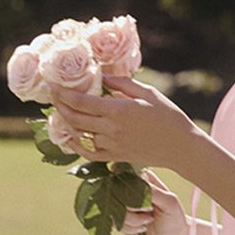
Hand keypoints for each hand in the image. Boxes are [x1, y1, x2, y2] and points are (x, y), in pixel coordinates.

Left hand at [49, 75, 195, 169]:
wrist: (181, 147)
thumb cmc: (168, 116)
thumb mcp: (147, 93)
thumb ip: (122, 84)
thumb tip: (102, 77)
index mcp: (119, 110)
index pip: (81, 101)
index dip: (63, 93)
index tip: (52, 85)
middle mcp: (111, 129)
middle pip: (74, 118)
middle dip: (60, 106)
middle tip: (53, 96)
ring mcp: (112, 145)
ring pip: (79, 135)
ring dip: (67, 123)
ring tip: (62, 112)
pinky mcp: (116, 157)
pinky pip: (89, 153)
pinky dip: (76, 146)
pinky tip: (70, 138)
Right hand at [121, 170, 186, 234]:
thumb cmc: (174, 218)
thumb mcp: (169, 202)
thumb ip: (154, 192)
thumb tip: (136, 188)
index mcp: (145, 180)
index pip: (127, 176)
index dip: (131, 189)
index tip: (144, 200)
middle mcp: (132, 190)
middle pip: (117, 193)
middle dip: (133, 208)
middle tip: (149, 212)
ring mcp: (126, 205)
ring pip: (115, 209)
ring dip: (133, 220)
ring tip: (148, 221)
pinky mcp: (122, 219)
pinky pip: (117, 222)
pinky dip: (130, 228)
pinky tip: (143, 228)